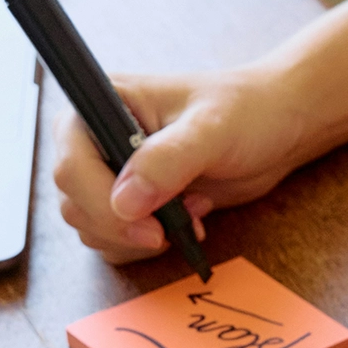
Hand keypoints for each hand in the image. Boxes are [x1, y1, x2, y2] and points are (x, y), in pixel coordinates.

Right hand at [52, 66, 307, 261]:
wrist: (275, 128)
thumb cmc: (246, 111)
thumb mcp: (213, 129)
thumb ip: (168, 160)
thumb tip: (124, 202)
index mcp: (101, 104)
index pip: (72, 165)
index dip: (102, 202)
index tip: (151, 226)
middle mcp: (94, 140)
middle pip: (75, 204)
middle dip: (124, 226)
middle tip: (174, 226)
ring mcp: (109, 173)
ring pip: (91, 228)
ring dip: (138, 236)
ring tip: (190, 210)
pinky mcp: (129, 200)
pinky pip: (114, 240)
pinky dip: (147, 243)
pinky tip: (187, 220)